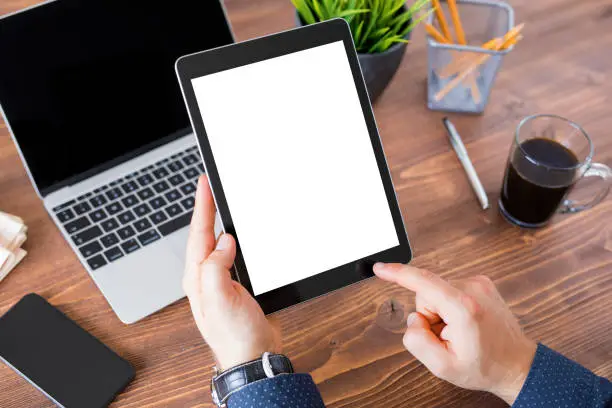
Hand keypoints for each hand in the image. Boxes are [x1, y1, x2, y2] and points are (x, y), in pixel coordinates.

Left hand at [183, 175, 280, 369]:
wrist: (252, 355)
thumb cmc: (234, 335)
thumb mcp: (220, 300)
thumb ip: (217, 268)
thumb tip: (224, 242)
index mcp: (198, 277)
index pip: (199, 233)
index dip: (202, 206)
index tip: (204, 183)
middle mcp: (206, 276)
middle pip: (204, 234)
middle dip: (206, 208)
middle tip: (209, 185)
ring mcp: (220, 280)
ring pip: (217, 242)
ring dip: (217, 221)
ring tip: (217, 201)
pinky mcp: (235, 284)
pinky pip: (232, 254)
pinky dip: (234, 238)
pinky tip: (236, 233)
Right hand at [373, 263, 536, 404]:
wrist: (516, 364)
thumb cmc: (485, 366)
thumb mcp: (443, 367)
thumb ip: (417, 342)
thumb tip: (413, 320)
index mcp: (464, 308)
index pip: (423, 283)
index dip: (398, 274)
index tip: (380, 268)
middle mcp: (473, 289)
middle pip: (426, 294)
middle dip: (429, 316)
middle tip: (448, 337)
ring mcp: (479, 283)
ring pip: (436, 293)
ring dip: (440, 313)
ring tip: (459, 332)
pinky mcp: (481, 283)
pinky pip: (448, 291)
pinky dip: (450, 307)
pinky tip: (464, 323)